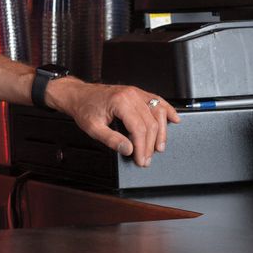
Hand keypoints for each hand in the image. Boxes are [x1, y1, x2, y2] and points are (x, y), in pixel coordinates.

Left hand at [47, 78, 180, 166]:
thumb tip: (129, 150)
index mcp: (120, 101)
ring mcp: (135, 92)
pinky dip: (167, 110)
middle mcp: (130, 94)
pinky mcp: (137, 93)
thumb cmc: (84, 108)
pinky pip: (157, 100)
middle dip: (150, 144)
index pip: (139, 128)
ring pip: (158, 112)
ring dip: (161, 132)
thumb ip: (111, 140)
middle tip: (147, 159)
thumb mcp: (93, 128)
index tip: (141, 160)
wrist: (78, 95)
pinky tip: (173, 119)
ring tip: (159, 147)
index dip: (142, 147)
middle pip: (150, 123)